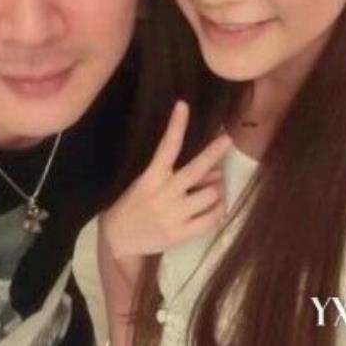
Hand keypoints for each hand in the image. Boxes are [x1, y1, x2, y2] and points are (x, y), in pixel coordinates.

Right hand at [100, 101, 230, 278]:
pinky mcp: (181, 235)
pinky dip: (219, 211)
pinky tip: (215, 208)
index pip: (167, 146)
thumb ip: (178, 176)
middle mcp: (165, 194)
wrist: (119, 240)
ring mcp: (174, 215)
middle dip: (213, 152)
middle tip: (227, 139)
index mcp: (151, 177)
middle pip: (196, 169)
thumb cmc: (134, 205)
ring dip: (216, 189)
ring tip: (212, 190)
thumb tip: (216, 173)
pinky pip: (212, 220)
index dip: (176, 125)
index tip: (183, 104)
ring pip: (210, 195)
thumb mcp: (147, 183)